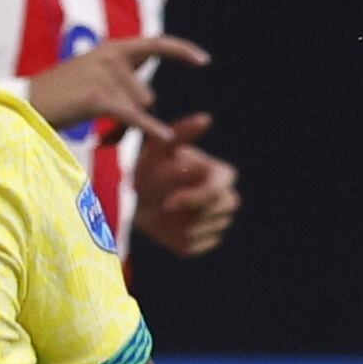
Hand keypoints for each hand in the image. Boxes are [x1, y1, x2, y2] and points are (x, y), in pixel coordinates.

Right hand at [25, 35, 207, 138]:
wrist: (23, 104)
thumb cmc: (54, 99)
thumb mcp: (88, 79)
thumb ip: (117, 80)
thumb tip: (146, 103)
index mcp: (110, 49)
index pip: (155, 44)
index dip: (181, 51)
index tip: (203, 61)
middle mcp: (111, 56)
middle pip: (145, 94)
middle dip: (132, 116)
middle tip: (108, 132)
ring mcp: (106, 74)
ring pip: (137, 109)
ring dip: (123, 128)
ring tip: (99, 135)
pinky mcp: (100, 96)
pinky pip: (133, 117)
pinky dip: (149, 129)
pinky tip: (165, 137)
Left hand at [132, 113, 239, 256]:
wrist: (137, 198)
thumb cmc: (150, 168)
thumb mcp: (160, 149)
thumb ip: (182, 133)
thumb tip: (206, 118)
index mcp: (221, 175)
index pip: (220, 189)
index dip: (196, 198)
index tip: (170, 202)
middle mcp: (225, 198)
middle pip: (222, 211)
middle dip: (193, 211)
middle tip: (164, 207)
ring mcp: (217, 221)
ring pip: (208, 229)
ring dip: (182, 223)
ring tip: (161, 211)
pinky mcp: (204, 242)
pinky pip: (196, 245)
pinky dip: (178, 238)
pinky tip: (165, 225)